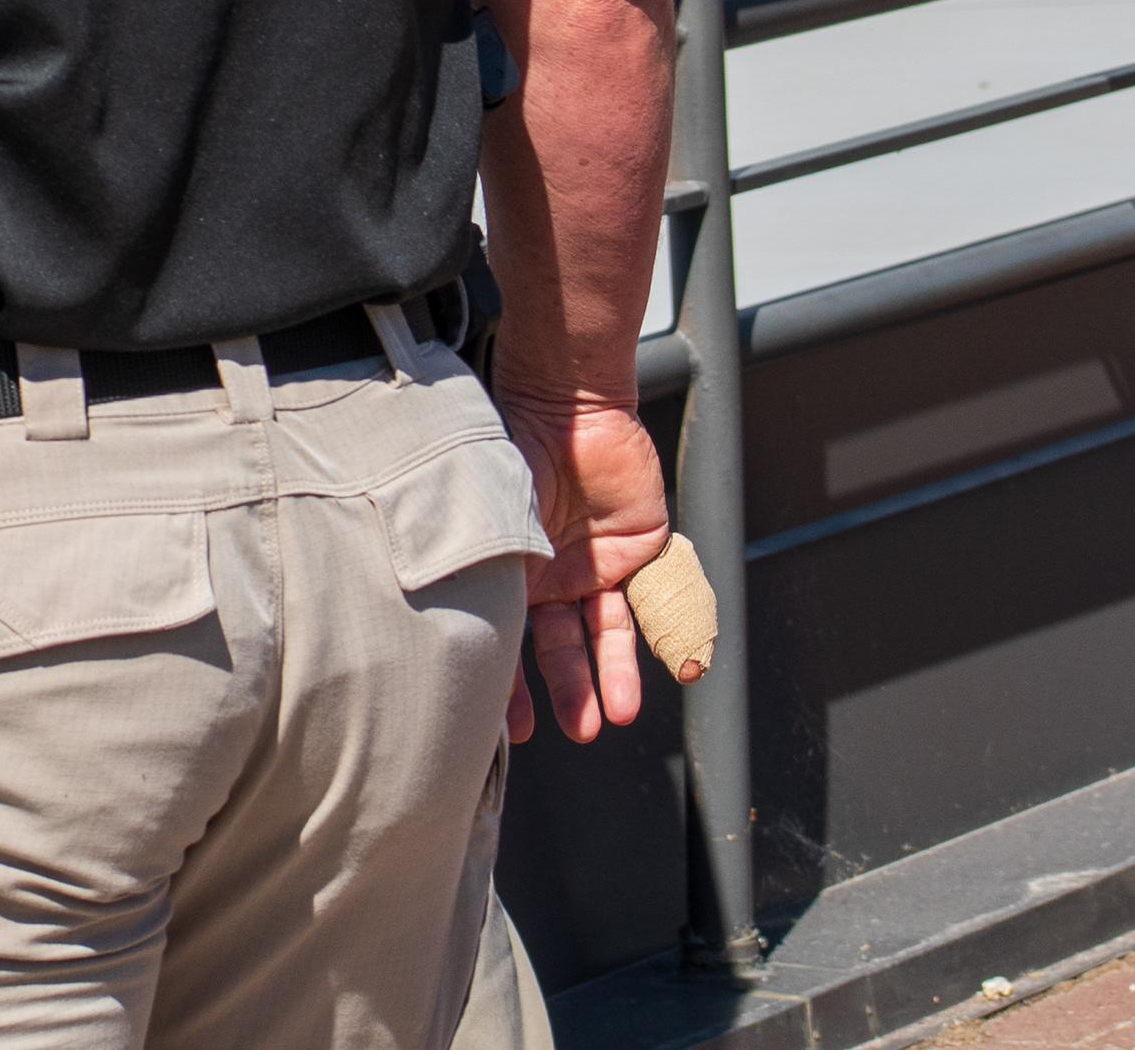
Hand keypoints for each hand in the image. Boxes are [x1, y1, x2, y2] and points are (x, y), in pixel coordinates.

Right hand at [497, 394, 681, 744]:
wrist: (567, 403)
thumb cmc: (511, 451)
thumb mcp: (487, 521)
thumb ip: (483, 573)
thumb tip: (454, 632)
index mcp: (506, 571)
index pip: (506, 641)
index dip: (506, 688)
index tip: (512, 731)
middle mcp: (550, 576)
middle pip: (558, 646)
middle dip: (566, 690)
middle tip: (575, 729)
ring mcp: (595, 565)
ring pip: (604, 634)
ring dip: (610, 675)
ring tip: (614, 714)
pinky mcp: (640, 551)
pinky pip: (654, 603)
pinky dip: (666, 638)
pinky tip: (680, 669)